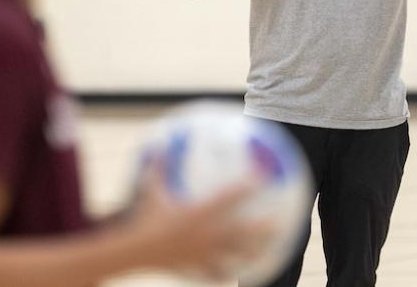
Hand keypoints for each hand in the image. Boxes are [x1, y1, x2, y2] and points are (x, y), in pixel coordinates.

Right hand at [128, 166, 273, 278]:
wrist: (135, 252)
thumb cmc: (144, 219)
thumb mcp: (152, 191)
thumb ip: (158, 167)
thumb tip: (160, 144)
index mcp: (198, 213)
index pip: (229, 197)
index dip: (247, 186)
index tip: (263, 177)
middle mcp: (207, 234)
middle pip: (242, 232)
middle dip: (263, 228)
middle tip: (281, 222)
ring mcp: (205, 253)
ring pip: (237, 255)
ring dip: (255, 252)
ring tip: (271, 250)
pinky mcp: (199, 267)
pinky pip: (218, 271)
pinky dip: (228, 272)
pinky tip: (238, 273)